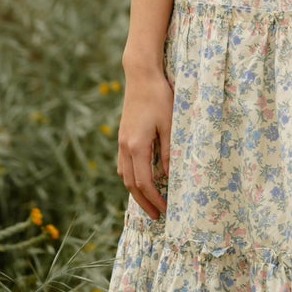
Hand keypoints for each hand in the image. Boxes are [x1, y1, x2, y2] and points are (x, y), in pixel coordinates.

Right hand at [117, 60, 173, 220]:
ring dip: (136, 191)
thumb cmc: (159, 97)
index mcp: (137, 146)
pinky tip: (139, 179)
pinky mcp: (123, 135)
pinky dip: (131, 177)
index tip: (166, 210)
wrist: (141, 75)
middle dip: (144, 202)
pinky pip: (123, 163)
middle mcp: (125, 146)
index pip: (144, 182)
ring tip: (149, 202)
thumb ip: (169, 151)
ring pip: (124, 175)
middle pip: (131, 184)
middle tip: (157, 216)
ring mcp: (122, 141)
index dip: (154, 199)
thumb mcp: (170, 124)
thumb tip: (170, 176)